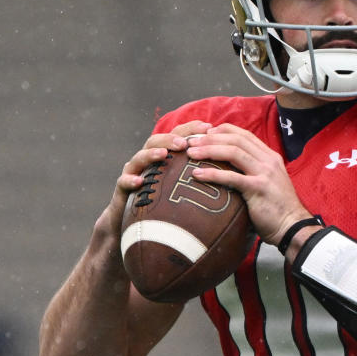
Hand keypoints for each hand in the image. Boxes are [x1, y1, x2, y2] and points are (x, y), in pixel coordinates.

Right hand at [97, 121, 211, 236]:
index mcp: (164, 157)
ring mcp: (133, 172)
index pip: (177, 136)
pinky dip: (130, 180)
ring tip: (163, 155)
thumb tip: (235, 174)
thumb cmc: (165, 206)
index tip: (209, 127)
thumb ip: (203, 178)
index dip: (191, 129)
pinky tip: (138, 182)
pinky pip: (123, 182)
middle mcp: (147, 161)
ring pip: (139, 157)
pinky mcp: (122, 189)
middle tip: (184, 143)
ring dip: (151, 154)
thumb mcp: (184, 189)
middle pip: (156, 141)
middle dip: (170, 139)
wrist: (135, 227)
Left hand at [183, 123, 311, 244]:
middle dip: (211, 139)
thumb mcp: (267, 183)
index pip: (244, 135)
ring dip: (209, 150)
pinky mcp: (259, 188)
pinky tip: (197, 175)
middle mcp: (269, 161)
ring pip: (233, 152)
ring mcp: (265, 173)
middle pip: (236, 140)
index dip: (223, 131)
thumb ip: (252, 172)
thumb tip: (229, 169)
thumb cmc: (277, 209)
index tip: (205, 133)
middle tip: (191, 142)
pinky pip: (232, 177)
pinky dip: (212, 174)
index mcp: (270, 157)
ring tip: (191, 154)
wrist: (292, 227)